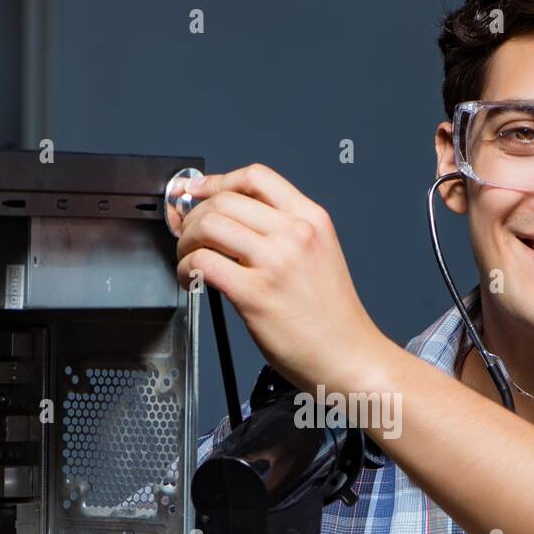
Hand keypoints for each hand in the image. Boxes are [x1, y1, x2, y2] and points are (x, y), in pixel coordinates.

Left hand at [174, 163, 391, 395]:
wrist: (349, 356)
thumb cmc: (332, 317)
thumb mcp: (320, 255)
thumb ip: (285, 232)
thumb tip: (234, 222)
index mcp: (312, 220)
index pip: (256, 177)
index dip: (218, 181)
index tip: (200, 192)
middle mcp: (295, 234)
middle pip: (225, 200)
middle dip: (195, 215)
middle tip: (187, 233)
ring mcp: (275, 263)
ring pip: (209, 226)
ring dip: (186, 241)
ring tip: (188, 258)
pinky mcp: (255, 294)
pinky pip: (202, 263)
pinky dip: (185, 268)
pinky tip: (190, 278)